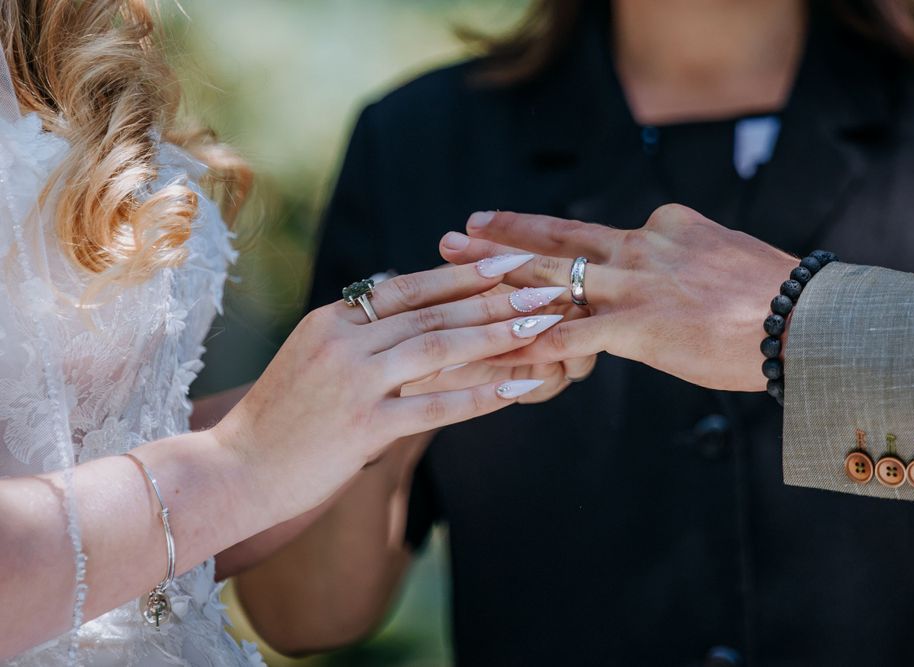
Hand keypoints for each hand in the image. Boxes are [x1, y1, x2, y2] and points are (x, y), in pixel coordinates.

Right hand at [211, 261, 560, 524]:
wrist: (233, 471)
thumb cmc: (280, 417)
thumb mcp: (311, 357)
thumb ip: (358, 329)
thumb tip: (401, 290)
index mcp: (332, 319)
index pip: (408, 286)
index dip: (463, 273)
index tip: (510, 261)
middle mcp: (344, 342)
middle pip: (434, 312)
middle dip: (497, 298)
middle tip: (549, 286)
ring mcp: (354, 383)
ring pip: (441, 349)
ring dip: (500, 335)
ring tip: (546, 324)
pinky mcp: (364, 428)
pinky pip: (437, 406)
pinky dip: (484, 395)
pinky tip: (522, 387)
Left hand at [439, 205, 798, 391]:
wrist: (808, 319)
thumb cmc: (777, 298)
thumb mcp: (725, 257)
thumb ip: (686, 260)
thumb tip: (673, 279)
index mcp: (664, 226)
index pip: (595, 237)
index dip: (552, 242)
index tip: (518, 233)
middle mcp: (641, 246)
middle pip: (557, 240)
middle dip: (502, 237)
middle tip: (458, 232)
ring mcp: (635, 285)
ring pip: (551, 279)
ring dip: (498, 280)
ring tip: (456, 275)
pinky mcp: (637, 325)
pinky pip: (570, 337)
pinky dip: (531, 346)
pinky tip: (498, 352)